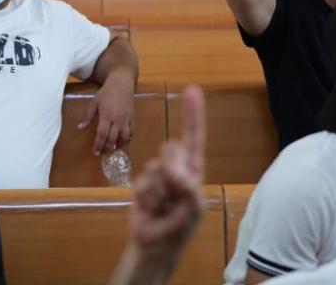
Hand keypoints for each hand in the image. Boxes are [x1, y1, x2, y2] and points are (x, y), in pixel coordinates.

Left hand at [79, 73, 134, 154]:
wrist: (122, 83)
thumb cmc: (107, 92)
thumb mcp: (94, 102)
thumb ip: (88, 116)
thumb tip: (80, 127)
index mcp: (107, 116)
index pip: (102, 135)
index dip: (98, 145)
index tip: (95, 152)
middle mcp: (118, 120)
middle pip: (113, 139)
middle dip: (107, 148)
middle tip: (103, 153)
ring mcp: (127, 119)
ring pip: (125, 138)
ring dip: (119, 146)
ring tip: (113, 149)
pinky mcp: (133, 118)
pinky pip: (132, 132)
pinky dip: (127, 139)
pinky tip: (122, 141)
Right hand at [129, 85, 204, 254]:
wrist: (154, 246)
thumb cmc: (180, 227)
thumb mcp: (191, 209)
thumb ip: (186, 187)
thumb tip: (171, 166)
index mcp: (193, 170)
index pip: (194, 137)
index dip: (192, 114)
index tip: (191, 90)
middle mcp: (176, 167)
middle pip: (171, 149)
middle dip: (171, 170)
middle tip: (173, 193)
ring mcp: (158, 175)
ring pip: (155, 166)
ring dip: (159, 190)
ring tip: (163, 206)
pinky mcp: (142, 184)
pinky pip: (143, 181)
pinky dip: (147, 197)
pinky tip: (151, 208)